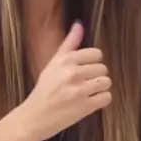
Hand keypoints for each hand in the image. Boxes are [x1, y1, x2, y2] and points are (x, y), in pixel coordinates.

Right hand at [21, 22, 111, 140]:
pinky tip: (91, 101)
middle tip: (84, 83)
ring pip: (106, 82)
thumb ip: (69, 44)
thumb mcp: (53, 63)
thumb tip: (79, 24)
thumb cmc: (44, 89)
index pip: (96, 54)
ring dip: (100, 88)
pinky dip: (101, 100)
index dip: (93, 62)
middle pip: (103, 68)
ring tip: (89, 92)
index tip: (85, 70)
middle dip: (96, 76)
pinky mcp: (85, 107)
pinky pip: (106, 97)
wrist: (34, 117)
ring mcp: (79, 90)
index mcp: (65, 60)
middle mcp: (73, 73)